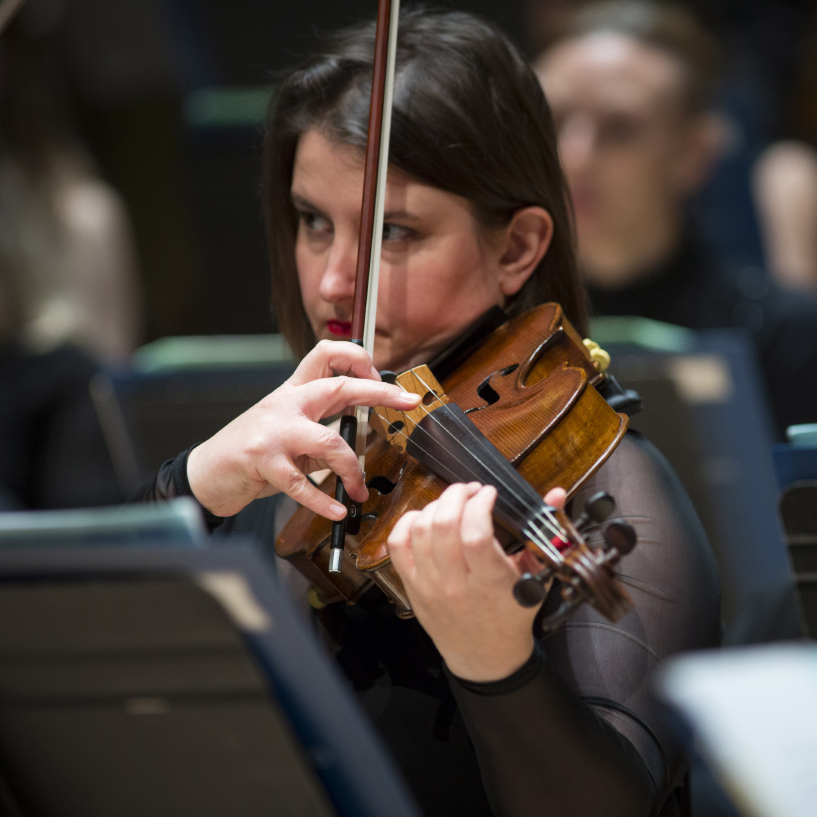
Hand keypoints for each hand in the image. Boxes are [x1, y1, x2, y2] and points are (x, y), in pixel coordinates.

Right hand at [187, 340, 419, 518]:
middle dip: (379, 392)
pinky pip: (303, 483)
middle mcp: (286, 404)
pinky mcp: (263, 462)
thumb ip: (320, 429)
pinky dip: (324, 501)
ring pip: (330, 441)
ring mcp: (274, 432)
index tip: (385, 378)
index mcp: (293, 392)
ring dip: (353, 469)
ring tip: (360, 490)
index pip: (328, 357)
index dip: (359, 360)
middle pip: (339, 386)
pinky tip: (337, 510)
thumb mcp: (288, 432)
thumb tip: (359, 436)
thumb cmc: (251, 452)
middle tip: (406, 402)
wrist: (206, 473)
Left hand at [388, 482, 566, 682]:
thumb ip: (545, 533)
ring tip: (452, 502)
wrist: (485, 655)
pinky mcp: (411, 586)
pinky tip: (425, 516)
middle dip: (457, 495)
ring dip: (436, 505)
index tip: (489, 494)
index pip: (476, 535)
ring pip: (420, 530)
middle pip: (443, 526)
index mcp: (490, 584)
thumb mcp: (536, 576)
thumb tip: (557, 494)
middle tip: (470, 490)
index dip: (480, 505)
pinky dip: (407, 522)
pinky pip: (398, 545)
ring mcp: (429, 585)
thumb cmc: (512, 614)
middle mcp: (456, 585)